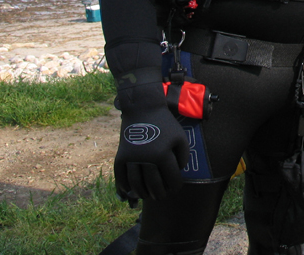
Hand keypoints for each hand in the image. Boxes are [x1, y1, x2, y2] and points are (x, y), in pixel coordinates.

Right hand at [113, 81, 189, 201]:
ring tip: (147, 196)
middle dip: (159, 194)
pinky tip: (129, 191)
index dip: (175, 186)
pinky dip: (124, 186)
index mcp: (163, 155)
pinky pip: (120, 176)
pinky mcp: (121, 155)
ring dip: (142, 194)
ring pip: (136, 184)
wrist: (143, 108)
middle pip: (153, 185)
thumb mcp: (180, 136)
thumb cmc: (165, 123)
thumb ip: (184, 155)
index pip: (171, 178)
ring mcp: (132, 158)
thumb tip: (178, 172)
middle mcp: (146, 159)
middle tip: (161, 197)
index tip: (175, 189)